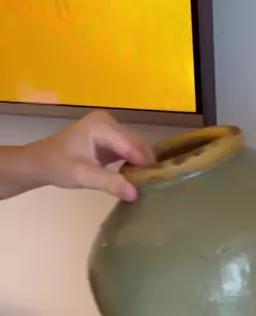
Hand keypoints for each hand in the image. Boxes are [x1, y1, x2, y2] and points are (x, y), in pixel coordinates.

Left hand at [30, 111, 153, 200]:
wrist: (41, 162)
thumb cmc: (58, 166)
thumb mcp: (83, 176)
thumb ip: (109, 183)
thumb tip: (135, 193)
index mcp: (101, 125)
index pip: (131, 145)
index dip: (144, 164)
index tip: (155, 184)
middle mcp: (109, 121)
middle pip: (137, 143)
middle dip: (145, 164)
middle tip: (152, 187)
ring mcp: (110, 128)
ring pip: (136, 146)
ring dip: (142, 164)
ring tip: (146, 184)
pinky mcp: (111, 137)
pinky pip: (129, 149)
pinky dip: (135, 162)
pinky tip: (136, 177)